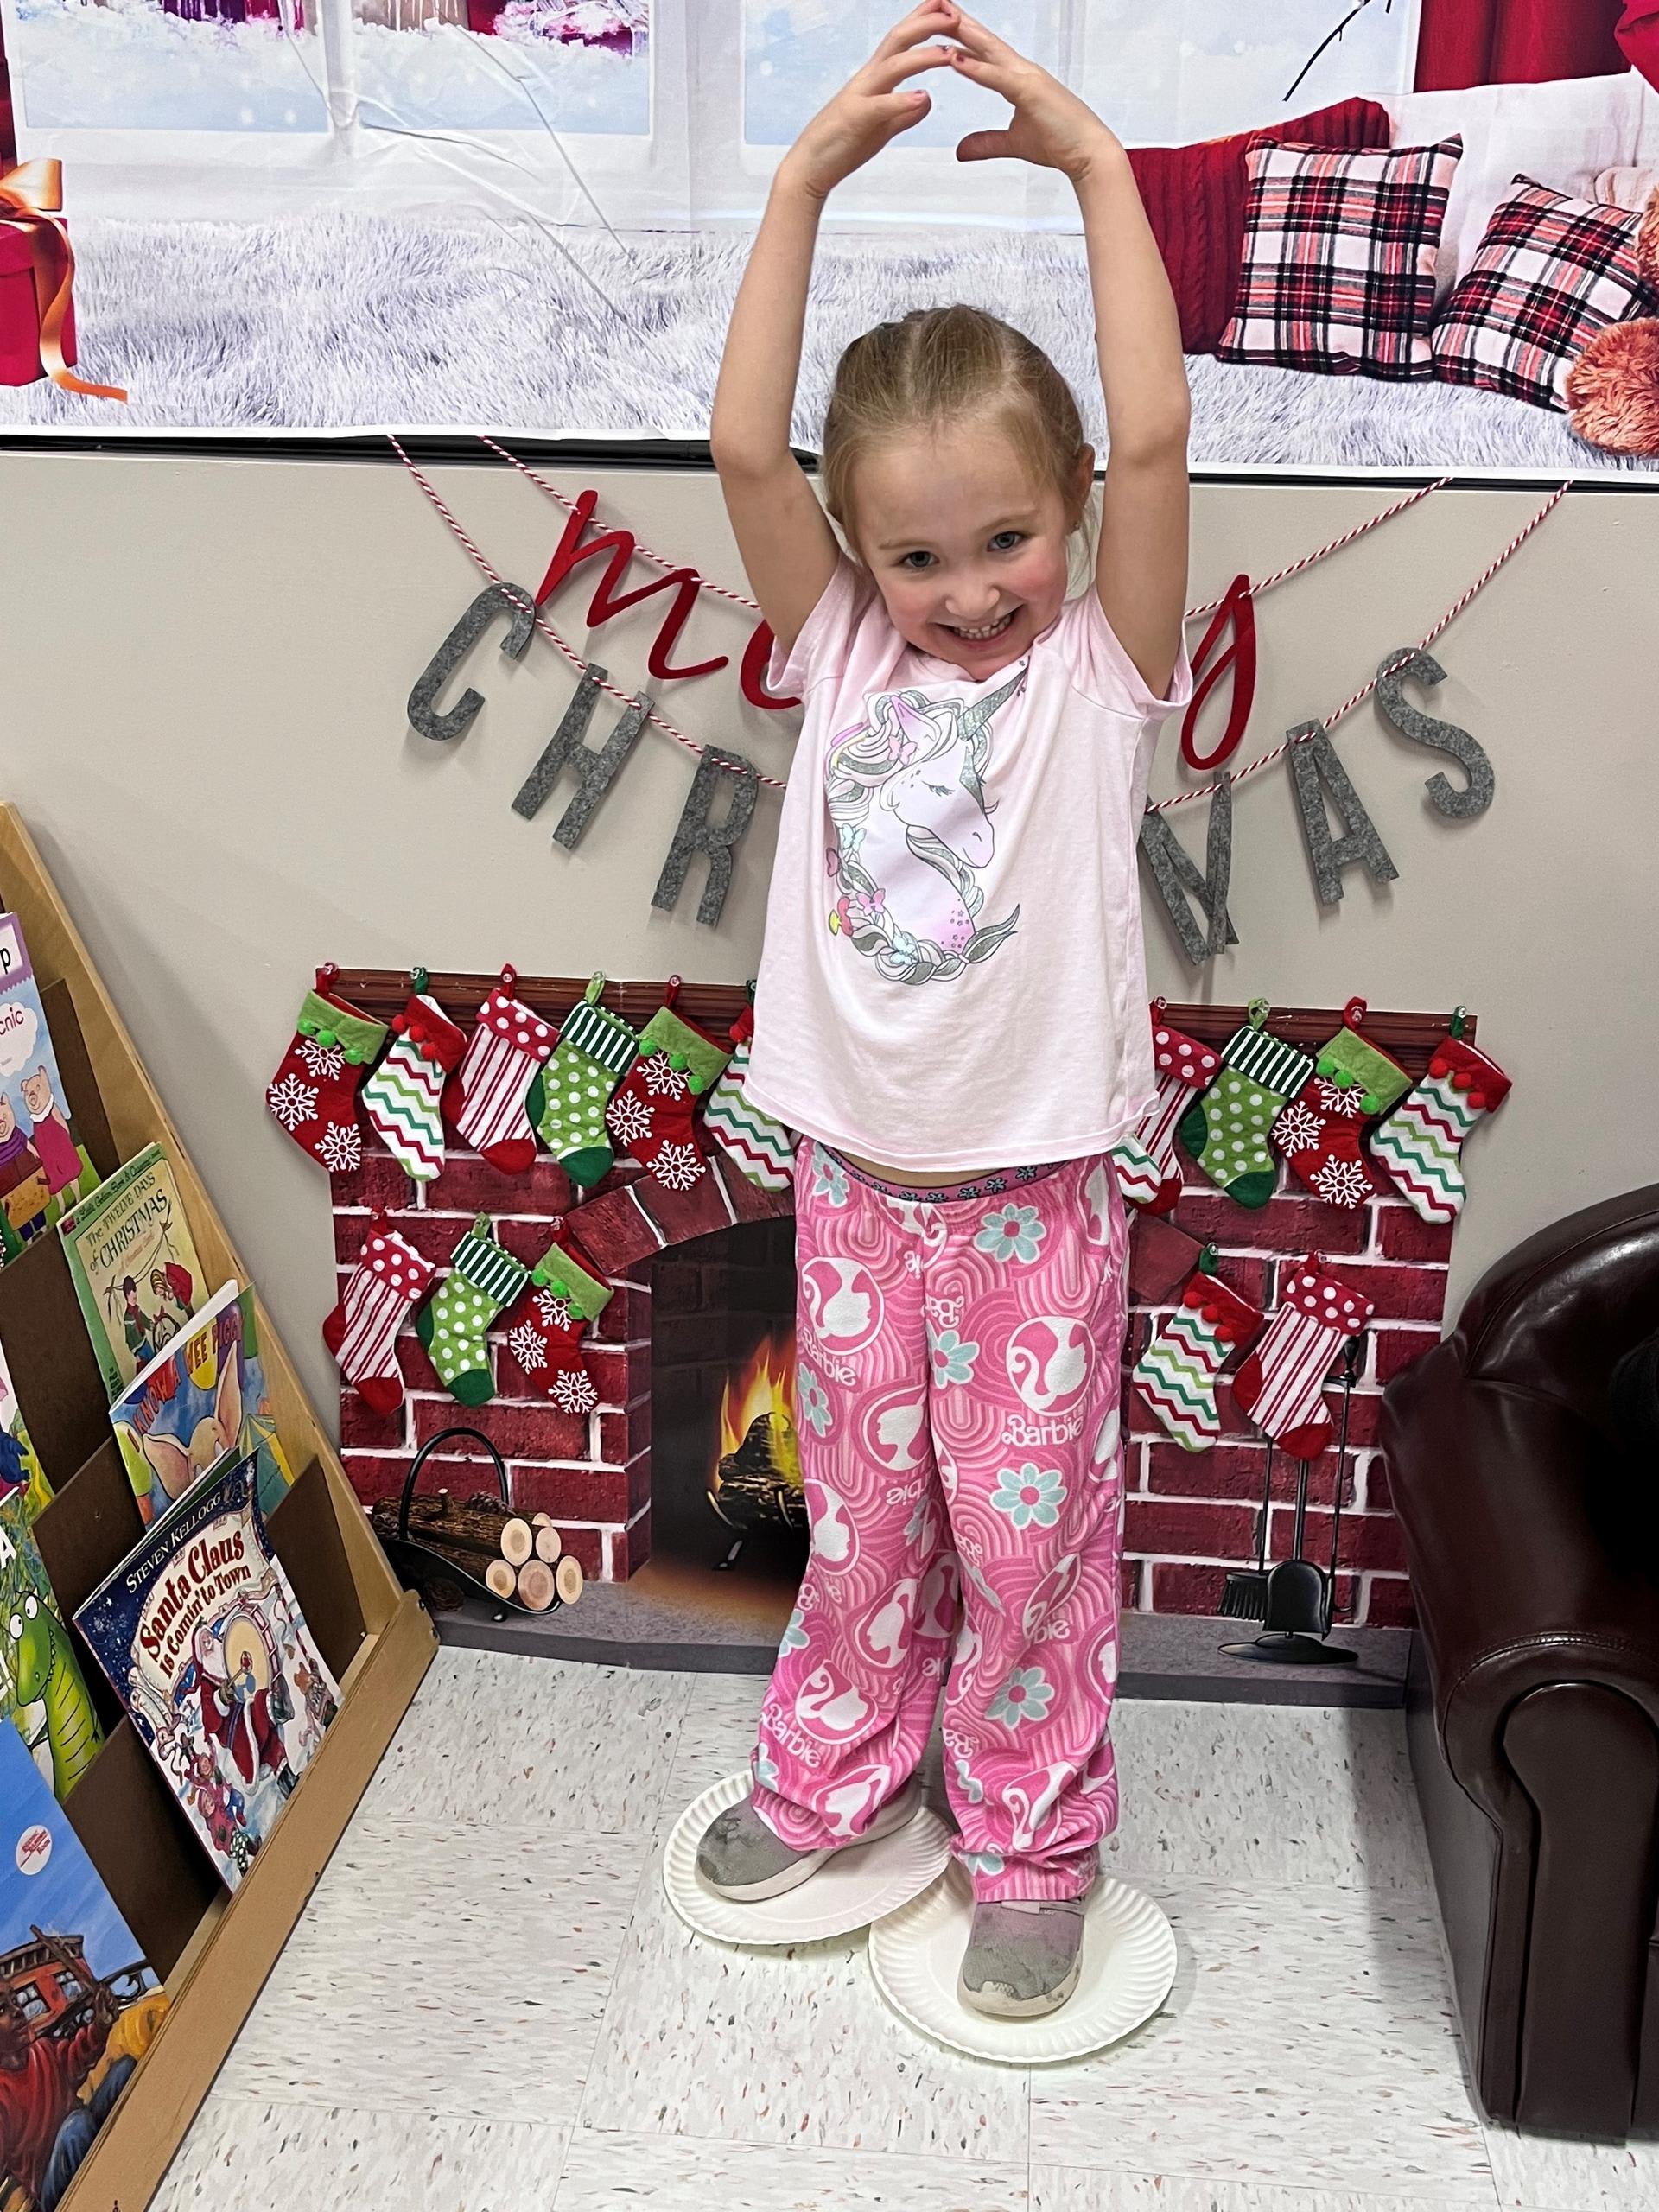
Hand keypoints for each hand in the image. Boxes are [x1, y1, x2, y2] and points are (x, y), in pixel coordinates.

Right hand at [779, 4, 959, 200]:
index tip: (949, 7)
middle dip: (926, 23)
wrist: (810, 167)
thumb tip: (926, 100)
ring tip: (948, 53)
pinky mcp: (854, 121)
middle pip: (898, 40)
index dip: (924, 20)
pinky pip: (880, 107)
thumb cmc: (841, 144)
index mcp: (875, 78)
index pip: (902, 40)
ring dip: (922, 57)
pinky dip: (902, 101)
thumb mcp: (882, 127)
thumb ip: (904, 112)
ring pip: (893, 67)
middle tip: (955, 14)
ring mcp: (859, 97)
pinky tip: (922, 97)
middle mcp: (867, 79)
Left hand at [948, 10, 1118, 182]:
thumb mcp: (1013, 144)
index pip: (985, 52)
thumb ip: (986, 144)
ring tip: (940, 18)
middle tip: (936, 3)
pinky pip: (998, 78)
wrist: (1089, 153)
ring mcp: (1027, 78)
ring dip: (964, 34)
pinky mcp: (1030, 92)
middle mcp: (1022, 71)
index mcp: (1018, 78)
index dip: (963, 36)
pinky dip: (976, 68)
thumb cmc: (1060, 142)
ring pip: (989, 51)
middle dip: (960, 22)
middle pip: (984, 42)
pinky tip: (955, 59)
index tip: (941, 22)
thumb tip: (961, 150)